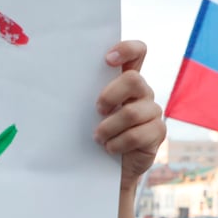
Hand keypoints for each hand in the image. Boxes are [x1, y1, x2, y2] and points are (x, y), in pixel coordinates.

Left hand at [94, 41, 163, 191]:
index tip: (107, 59)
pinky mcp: (157, 132)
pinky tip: (109, 148)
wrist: (104, 168)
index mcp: (126, 81)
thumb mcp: (88, 113)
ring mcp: (152, 112)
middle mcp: (142, 92)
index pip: (137, 52)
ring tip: (98, 138)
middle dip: (110, 95)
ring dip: (109, 127)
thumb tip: (60, 83)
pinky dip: (118, 143)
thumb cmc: (94, 134)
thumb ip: (87, 96)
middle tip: (97, 110)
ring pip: (133, 111)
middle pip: (134, 80)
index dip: (126, 49)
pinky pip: (138, 134)